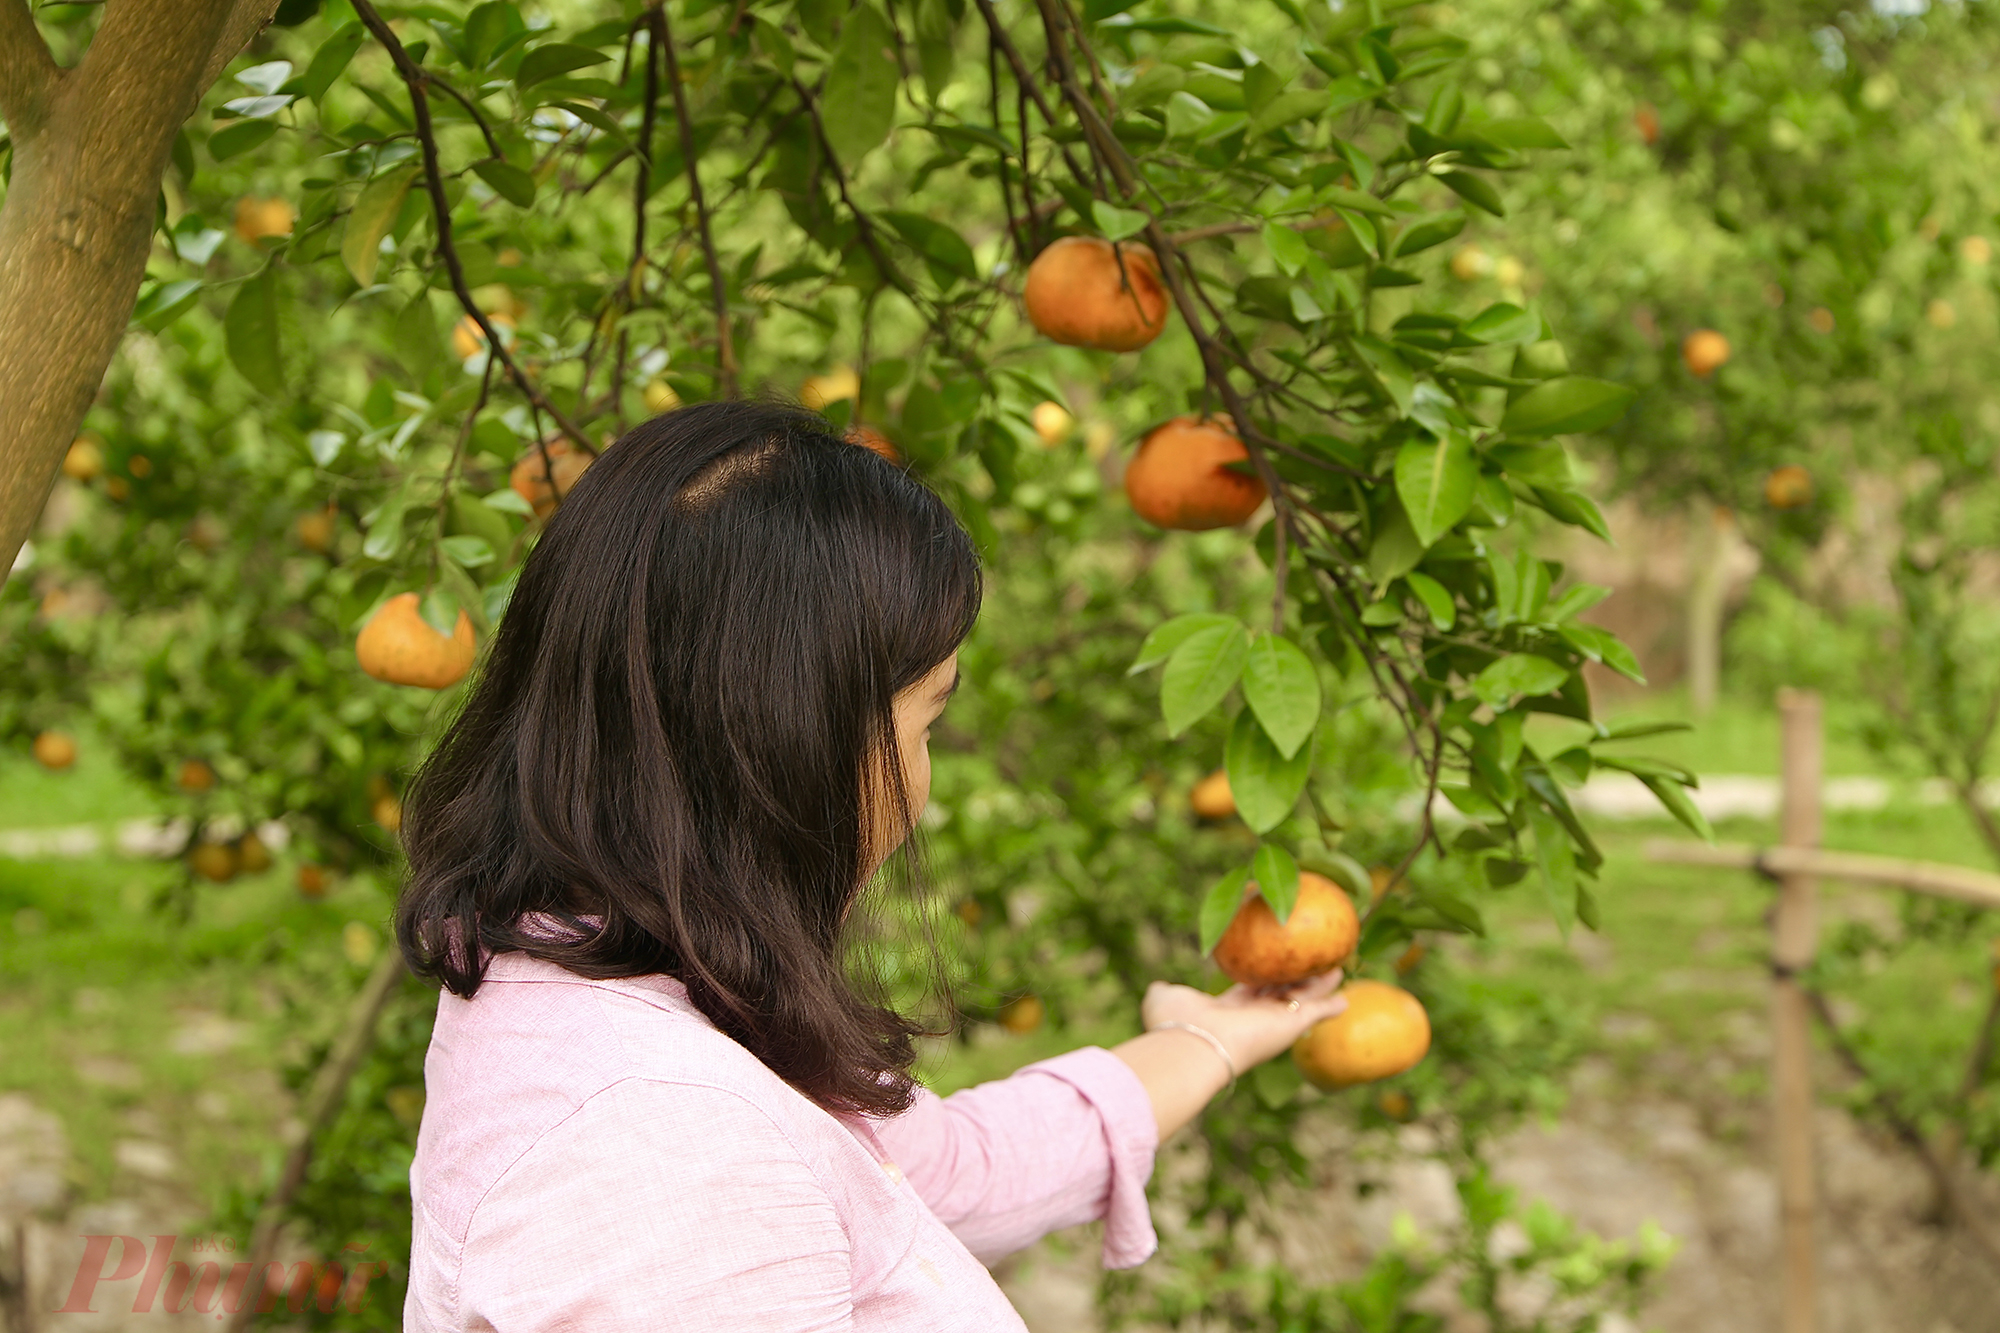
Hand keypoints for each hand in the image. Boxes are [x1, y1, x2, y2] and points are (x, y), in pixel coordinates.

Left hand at [1140, 970, 1348, 1075]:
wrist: (1195, 1046)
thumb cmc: (1178, 1022)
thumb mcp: (1165, 998)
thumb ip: (1165, 990)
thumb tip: (1160, 986)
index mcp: (1228, 1011)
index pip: (1250, 993)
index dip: (1261, 980)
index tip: (1270, 969)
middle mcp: (1253, 1019)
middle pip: (1280, 995)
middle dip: (1294, 981)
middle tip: (1310, 967)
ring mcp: (1273, 1022)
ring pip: (1301, 999)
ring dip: (1318, 986)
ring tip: (1336, 970)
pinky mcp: (1290, 1024)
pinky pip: (1314, 1011)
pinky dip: (1329, 1005)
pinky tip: (1343, 999)